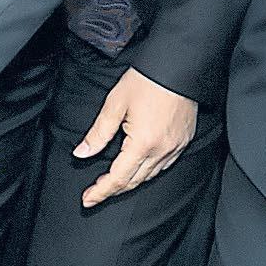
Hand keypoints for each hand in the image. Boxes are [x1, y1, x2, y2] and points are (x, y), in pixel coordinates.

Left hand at [74, 68, 199, 206]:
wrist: (179, 65)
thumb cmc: (146, 80)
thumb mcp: (115, 104)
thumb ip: (98, 133)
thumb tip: (81, 153)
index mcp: (143, 143)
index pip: (118, 178)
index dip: (101, 191)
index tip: (87, 199)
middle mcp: (162, 150)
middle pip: (134, 181)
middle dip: (113, 190)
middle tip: (94, 194)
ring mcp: (176, 147)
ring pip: (150, 176)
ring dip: (130, 182)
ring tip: (112, 182)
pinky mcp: (184, 140)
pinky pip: (165, 165)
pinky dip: (148, 171)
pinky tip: (138, 167)